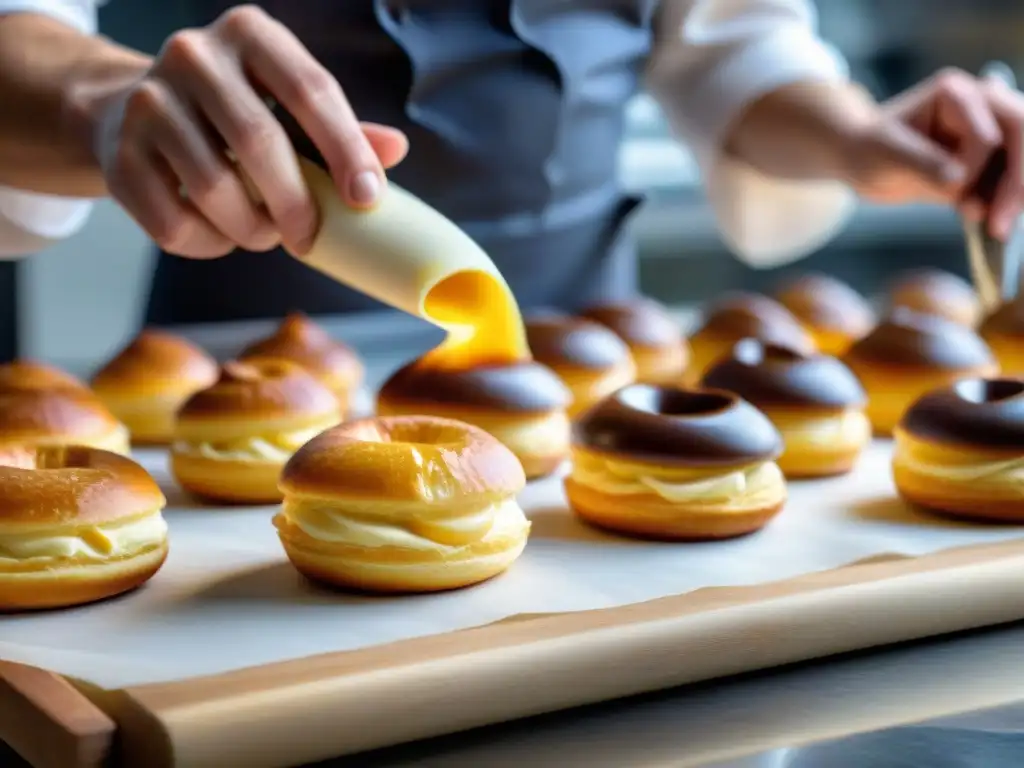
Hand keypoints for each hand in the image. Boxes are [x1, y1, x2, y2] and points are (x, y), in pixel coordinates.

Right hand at [86, 5, 407, 257]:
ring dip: (251, 229)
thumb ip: (340, 128)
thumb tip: (395, 150)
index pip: (311, 90)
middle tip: (310, 238)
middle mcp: (194, 55)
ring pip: (213, 188)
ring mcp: (148, 100)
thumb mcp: (286, 104)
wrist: (132, 112)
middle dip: (295, 204)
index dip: (345, 149)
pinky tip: (220, 233)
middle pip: (259, 143)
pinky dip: (208, 243)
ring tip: (265, 234)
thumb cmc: (232, 114)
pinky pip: (173, 222)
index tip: (367, 198)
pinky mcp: (119, 153)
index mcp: (251, 34)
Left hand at [844, 68, 1023, 239]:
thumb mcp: (887, 155)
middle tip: (1000, 225)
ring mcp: (991, 128)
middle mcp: (982, 104)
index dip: (978, 171)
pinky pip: (1011, 176)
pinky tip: (997, 225)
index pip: (987, 135)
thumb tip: (959, 179)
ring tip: (998, 230)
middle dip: (1018, 182)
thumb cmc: (869, 147)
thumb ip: (923, 164)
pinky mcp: (990, 156)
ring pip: (1022, 155)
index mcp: (955, 95)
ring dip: (1016, 194)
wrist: (863, 158)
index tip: (960, 200)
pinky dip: (1007, 200)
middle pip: (1022, 135)